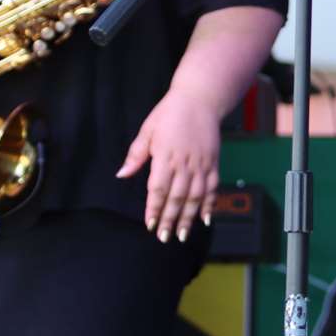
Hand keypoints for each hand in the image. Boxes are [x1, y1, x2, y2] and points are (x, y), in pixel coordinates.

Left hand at [116, 88, 222, 242]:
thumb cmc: (171, 112)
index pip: (158, 189)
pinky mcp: (213, 162)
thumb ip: (136, 154)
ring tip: (183, 235)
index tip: (150, 224)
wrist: (200, 98)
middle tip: (165, 237)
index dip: (154, 209)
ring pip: (196, 197)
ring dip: (189, 218)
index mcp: (165, 156)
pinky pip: (212, 188)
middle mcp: (185, 163)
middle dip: (170, 220)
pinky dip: (210, 204)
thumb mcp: (148, 130)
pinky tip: (205, 218)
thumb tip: (122, 174)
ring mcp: (201, 164)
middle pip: (177, 198)